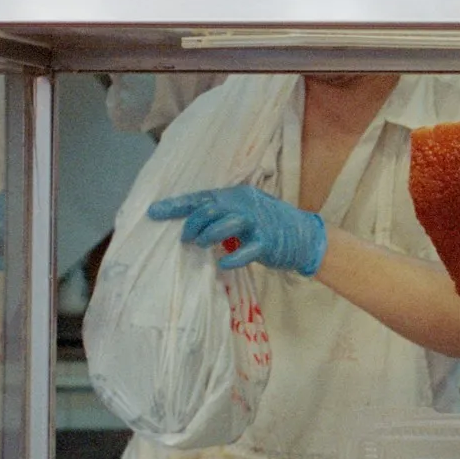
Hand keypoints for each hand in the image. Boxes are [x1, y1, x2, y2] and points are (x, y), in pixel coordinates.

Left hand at [148, 185, 325, 275]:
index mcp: (237, 195)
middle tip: (186, 239)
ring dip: (208, 235)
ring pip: (226, 223)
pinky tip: (222, 263)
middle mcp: (246, 204)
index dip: (176, 205)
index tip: (153, 212)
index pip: (201, 197)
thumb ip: (222, 214)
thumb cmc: (270, 225)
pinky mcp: (267, 242)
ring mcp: (258, 223)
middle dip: (192, 224)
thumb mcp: (245, 212)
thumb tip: (190, 224)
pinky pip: (245, 250)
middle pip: (210, 208)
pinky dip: (231, 258)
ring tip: (202, 245)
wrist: (306, 236)